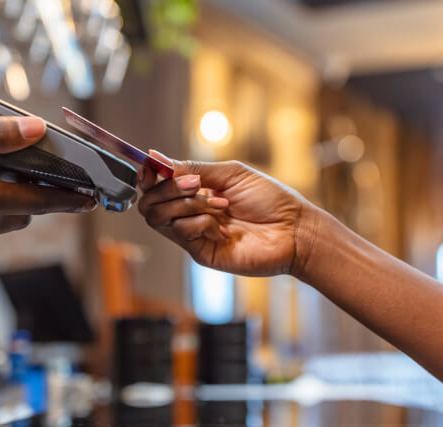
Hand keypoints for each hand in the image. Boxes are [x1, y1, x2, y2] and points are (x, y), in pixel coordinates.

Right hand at [137, 153, 315, 275]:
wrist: (294, 230)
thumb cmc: (270, 200)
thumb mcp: (230, 173)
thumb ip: (192, 167)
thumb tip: (155, 157)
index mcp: (194, 191)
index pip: (155, 185)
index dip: (148, 175)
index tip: (153, 168)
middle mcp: (189, 213)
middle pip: (149, 203)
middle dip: (169, 189)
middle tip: (197, 185)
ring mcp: (193, 235)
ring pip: (160, 218)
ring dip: (188, 205)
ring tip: (220, 206)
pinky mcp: (200, 252)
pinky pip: (182, 232)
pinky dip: (202, 223)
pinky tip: (225, 229)